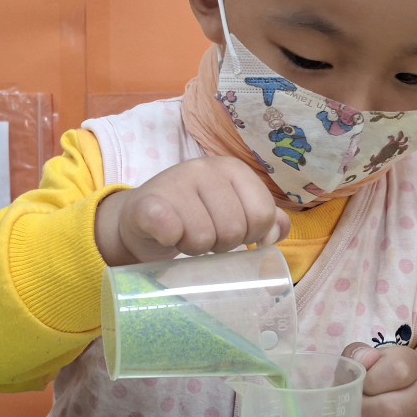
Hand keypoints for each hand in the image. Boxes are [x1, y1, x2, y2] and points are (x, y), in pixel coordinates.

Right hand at [95, 156, 290, 265]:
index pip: (263, 215)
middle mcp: (205, 168)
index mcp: (233, 169)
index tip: (234, 234)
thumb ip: (264, 218)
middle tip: (204, 237)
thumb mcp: (234, 209)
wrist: (139, 217)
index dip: (252, 236)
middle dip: (221, 245)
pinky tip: (165, 236)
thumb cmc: (193, 215)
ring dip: (195, 248)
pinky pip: (169, 230)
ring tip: (184, 236)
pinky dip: (169, 240)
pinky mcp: (146, 202)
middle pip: (234, 231)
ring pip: (204, 238)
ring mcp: (175, 182)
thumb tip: (277, 233)